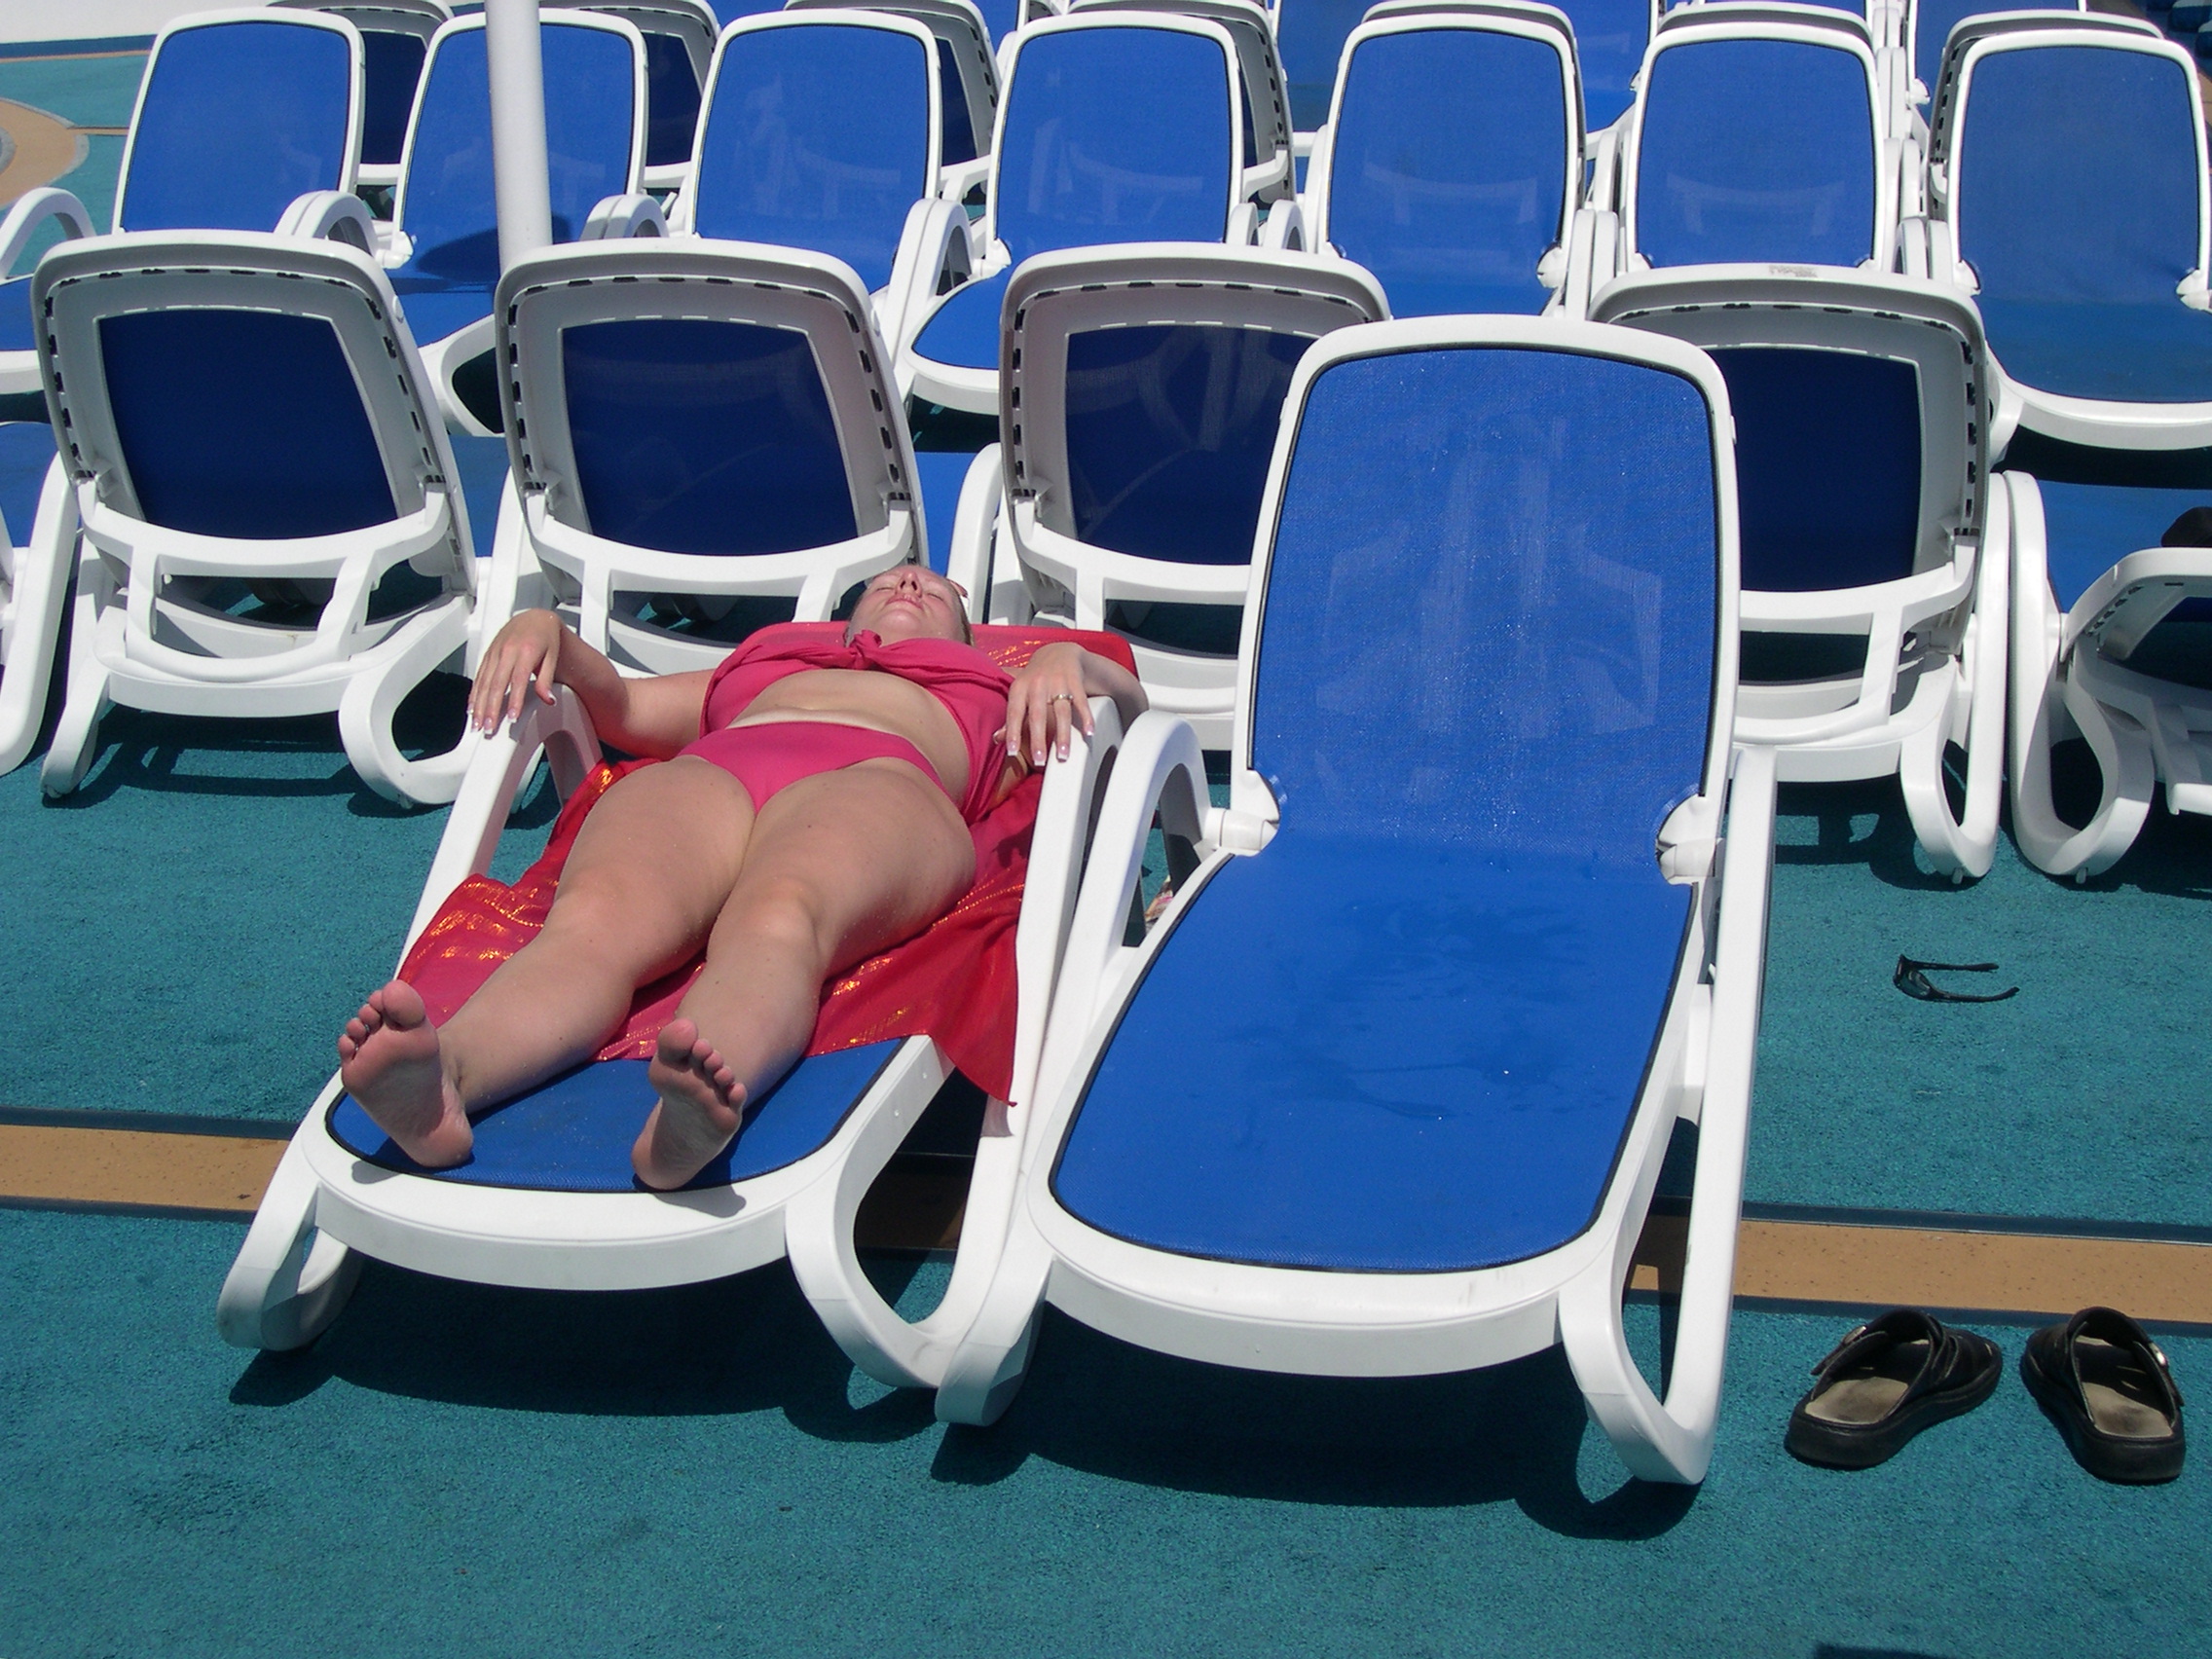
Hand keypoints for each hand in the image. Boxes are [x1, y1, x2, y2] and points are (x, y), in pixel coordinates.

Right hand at [469, 609, 565, 733]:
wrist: (534, 618)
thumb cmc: (545, 637)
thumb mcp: (553, 656)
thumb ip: (547, 679)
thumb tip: (548, 700)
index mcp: (525, 651)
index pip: (518, 680)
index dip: (514, 700)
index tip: (512, 717)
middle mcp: (506, 651)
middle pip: (496, 684)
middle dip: (491, 708)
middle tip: (488, 727)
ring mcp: (494, 653)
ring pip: (483, 682)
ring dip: (479, 705)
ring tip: (477, 724)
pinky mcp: (487, 655)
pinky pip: (478, 676)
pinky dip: (474, 694)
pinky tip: (471, 708)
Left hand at [997, 641, 1091, 765]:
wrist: (1058, 653)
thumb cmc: (1035, 679)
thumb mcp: (1019, 693)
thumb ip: (1011, 717)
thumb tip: (997, 739)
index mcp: (1020, 688)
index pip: (1014, 713)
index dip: (1012, 732)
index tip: (1012, 751)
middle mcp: (1037, 684)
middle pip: (1038, 715)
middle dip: (1038, 739)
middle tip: (1039, 761)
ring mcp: (1057, 682)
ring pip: (1061, 712)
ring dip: (1063, 735)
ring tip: (1063, 755)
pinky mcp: (1075, 681)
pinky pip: (1081, 702)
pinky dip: (1086, 717)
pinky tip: (1089, 732)